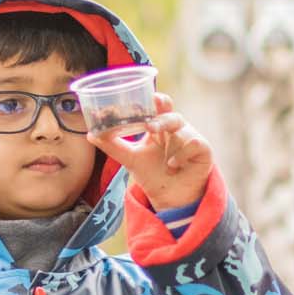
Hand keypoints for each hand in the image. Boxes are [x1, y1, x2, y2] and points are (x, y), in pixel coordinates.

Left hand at [88, 93, 212, 210]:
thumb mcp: (130, 159)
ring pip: (180, 124)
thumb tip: (90, 134)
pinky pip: (194, 143)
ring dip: (166, 129)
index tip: (141, 96)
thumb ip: (113, 146)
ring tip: (155, 140)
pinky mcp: (203, 150)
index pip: (156, 106)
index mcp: (158, 125)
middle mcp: (174, 127)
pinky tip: (172, 165)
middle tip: (148, 116)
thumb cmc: (153, 173)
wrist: (171, 198)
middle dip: (161, 107)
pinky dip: (181, 153)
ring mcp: (190, 137)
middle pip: (169, 110)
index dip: (152, 98)